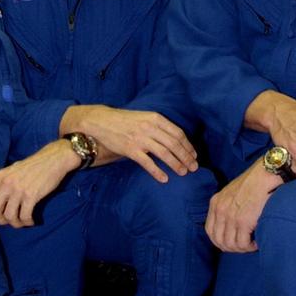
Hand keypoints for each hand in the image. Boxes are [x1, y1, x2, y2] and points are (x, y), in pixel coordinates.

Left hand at [0, 141, 77, 225]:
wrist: (52, 159)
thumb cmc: (32, 166)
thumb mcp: (11, 170)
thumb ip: (2, 183)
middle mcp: (6, 183)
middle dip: (1, 220)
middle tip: (11, 220)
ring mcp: (18, 189)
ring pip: (9, 216)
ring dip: (16, 223)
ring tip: (22, 221)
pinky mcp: (31, 195)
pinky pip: (24, 216)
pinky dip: (28, 222)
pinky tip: (31, 221)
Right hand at [61, 104, 197, 182]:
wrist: (101, 121)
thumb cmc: (124, 120)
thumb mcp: (144, 117)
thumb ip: (158, 126)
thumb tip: (175, 139)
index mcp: (155, 118)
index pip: (178, 133)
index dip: (188, 146)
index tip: (194, 155)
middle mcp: (150, 127)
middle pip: (174, 144)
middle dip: (186, 157)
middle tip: (194, 168)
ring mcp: (140, 138)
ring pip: (164, 154)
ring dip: (176, 165)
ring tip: (183, 173)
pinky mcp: (130, 149)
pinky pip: (148, 163)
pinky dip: (158, 172)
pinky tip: (164, 179)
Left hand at [205, 159, 277, 251]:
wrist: (265, 175)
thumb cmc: (253, 183)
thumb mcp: (231, 193)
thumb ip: (227, 207)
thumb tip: (231, 226)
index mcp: (215, 202)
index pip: (210, 231)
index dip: (220, 241)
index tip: (232, 243)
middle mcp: (220, 210)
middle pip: (218, 241)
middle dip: (232, 248)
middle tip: (244, 246)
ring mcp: (230, 216)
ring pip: (230, 245)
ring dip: (242, 248)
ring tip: (252, 244)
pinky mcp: (243, 221)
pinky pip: (243, 243)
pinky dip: (250, 246)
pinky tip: (257, 242)